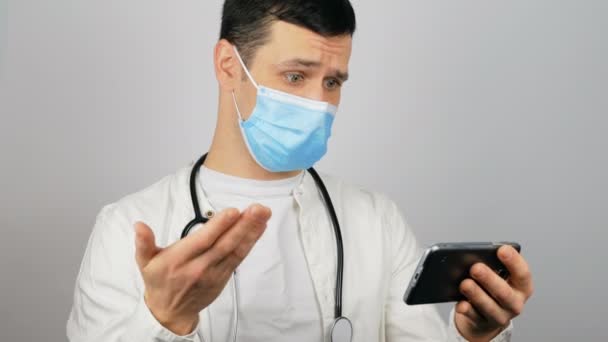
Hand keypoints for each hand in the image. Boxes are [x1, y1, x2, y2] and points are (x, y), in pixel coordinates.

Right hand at [133, 204, 270, 334]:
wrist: (170, 311)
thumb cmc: (159, 281)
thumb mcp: (145, 262)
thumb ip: (143, 243)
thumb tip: (139, 226)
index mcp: (179, 260)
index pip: (202, 241)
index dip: (219, 226)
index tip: (232, 212)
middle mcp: (199, 266)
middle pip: (224, 244)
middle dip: (242, 226)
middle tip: (257, 209)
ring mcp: (214, 272)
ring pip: (235, 250)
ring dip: (251, 231)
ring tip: (263, 214)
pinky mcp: (223, 276)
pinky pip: (239, 257)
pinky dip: (251, 242)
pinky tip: (259, 228)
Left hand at [454, 245, 533, 341]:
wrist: (486, 314)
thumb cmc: (493, 287)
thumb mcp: (498, 275)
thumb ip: (492, 266)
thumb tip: (474, 257)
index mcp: (522, 287)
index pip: (523, 274)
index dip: (514, 262)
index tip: (502, 249)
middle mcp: (515, 303)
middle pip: (504, 293)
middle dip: (489, 279)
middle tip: (476, 268)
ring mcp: (501, 316)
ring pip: (489, 306)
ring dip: (476, 294)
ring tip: (465, 283)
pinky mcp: (484, 324)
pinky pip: (475, 317)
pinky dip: (467, 310)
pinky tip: (461, 304)